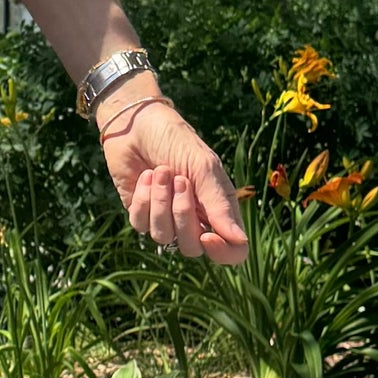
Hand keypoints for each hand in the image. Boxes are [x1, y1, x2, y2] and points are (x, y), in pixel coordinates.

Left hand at [100, 92, 247, 265]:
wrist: (137, 124)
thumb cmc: (176, 141)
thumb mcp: (203, 168)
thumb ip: (219, 205)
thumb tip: (240, 241)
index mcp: (220, 209)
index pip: (231, 251)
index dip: (222, 253)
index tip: (208, 236)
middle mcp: (195, 219)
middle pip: (193, 248)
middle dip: (183, 214)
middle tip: (179, 179)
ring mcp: (166, 219)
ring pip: (164, 236)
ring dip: (161, 201)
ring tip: (161, 171)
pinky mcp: (140, 214)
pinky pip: (141, 225)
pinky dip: (144, 199)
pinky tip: (146, 176)